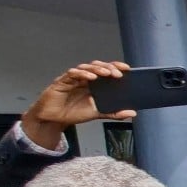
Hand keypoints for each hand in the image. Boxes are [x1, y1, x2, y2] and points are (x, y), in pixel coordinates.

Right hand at [20, 61, 135, 149]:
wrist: (54, 120)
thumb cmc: (73, 112)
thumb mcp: (97, 113)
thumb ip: (114, 113)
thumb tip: (132, 113)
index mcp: (94, 83)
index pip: (106, 70)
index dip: (116, 67)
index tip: (128, 69)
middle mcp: (84, 78)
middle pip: (97, 66)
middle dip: (108, 67)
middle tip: (118, 73)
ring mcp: (73, 78)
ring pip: (86, 67)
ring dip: (97, 69)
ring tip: (107, 73)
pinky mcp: (62, 81)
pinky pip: (72, 74)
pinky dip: (82, 74)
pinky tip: (90, 77)